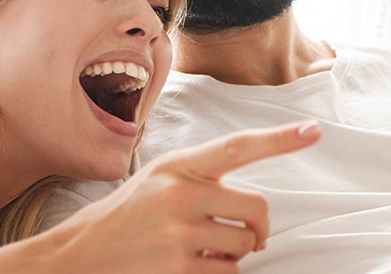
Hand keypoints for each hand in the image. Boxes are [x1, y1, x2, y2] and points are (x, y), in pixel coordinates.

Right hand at [48, 120, 321, 272]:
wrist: (77, 256)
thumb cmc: (125, 217)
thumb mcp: (157, 181)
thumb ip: (200, 179)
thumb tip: (253, 204)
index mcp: (177, 166)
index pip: (238, 147)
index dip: (280, 138)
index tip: (313, 130)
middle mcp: (179, 195)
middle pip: (257, 208)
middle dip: (258, 227)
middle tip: (243, 235)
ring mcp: (179, 233)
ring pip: (245, 245)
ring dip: (234, 255)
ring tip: (202, 252)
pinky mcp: (179, 269)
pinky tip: (192, 268)